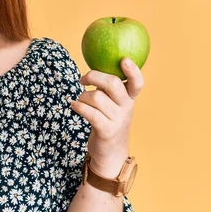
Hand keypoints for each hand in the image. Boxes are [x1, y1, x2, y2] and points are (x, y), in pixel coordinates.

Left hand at [71, 57, 143, 176]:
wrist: (110, 151)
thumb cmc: (108, 120)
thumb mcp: (114, 104)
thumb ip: (109, 88)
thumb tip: (93, 68)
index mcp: (130, 98)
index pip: (137, 83)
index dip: (133, 70)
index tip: (124, 60)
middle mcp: (127, 108)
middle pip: (112, 83)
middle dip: (93, 76)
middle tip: (83, 80)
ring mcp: (118, 120)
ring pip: (96, 97)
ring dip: (82, 96)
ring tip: (80, 101)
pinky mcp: (106, 130)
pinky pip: (89, 112)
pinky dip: (78, 106)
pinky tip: (73, 105)